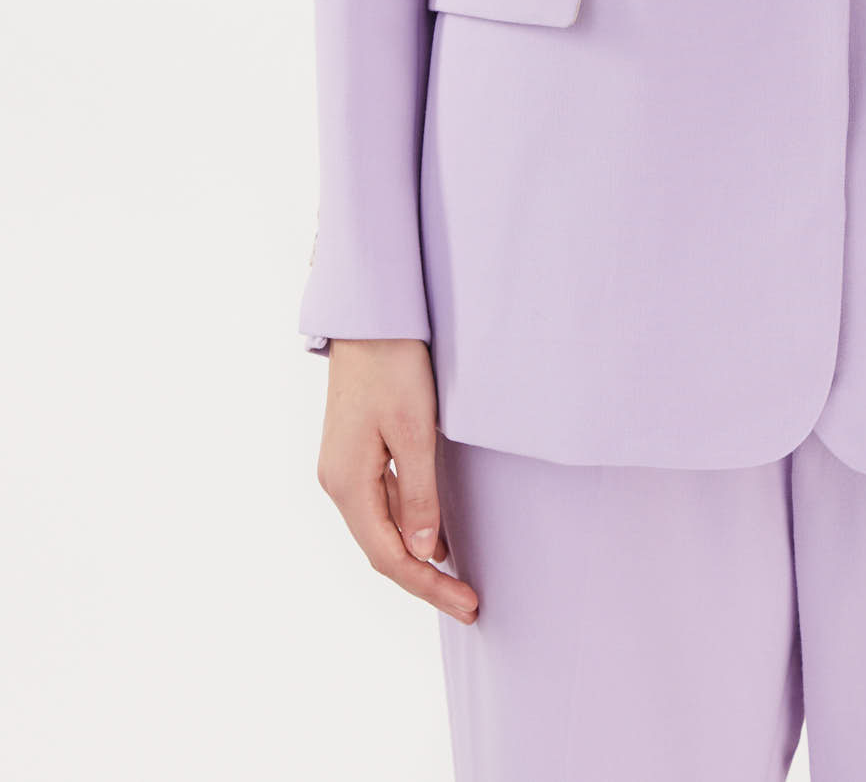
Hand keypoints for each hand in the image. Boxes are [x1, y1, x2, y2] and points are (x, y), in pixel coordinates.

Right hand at [316, 338, 478, 623]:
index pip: (390, 556)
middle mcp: (338, 482)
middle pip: (383, 549)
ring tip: (458, 580)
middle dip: (426, 580)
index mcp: (347, 484)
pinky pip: (383, 503)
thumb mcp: (415, 432)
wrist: (369, 317)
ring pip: (383, 528)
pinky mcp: (357, 451)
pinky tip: (438, 534)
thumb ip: (419, 494)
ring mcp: (345, 467)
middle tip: (470, 603)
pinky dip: (412, 524)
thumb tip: (425, 552)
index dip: (429, 586)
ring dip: (419, 555)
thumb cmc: (394, 367)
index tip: (468, 604)